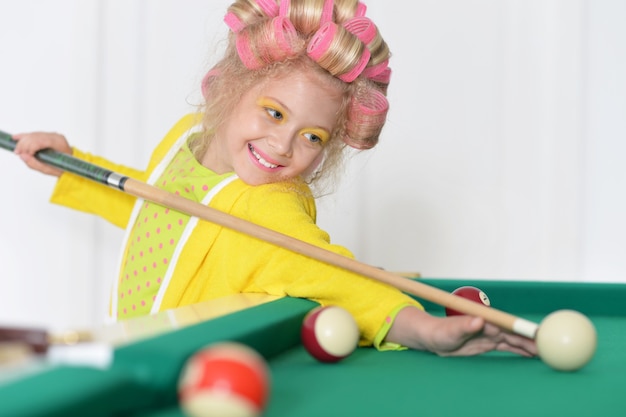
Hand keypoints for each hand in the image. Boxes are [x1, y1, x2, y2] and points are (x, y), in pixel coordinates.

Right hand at [13, 132, 71, 176]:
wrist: (71, 164)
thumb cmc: (62, 168)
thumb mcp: (49, 170)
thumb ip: (35, 164)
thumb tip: (22, 156)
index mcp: (59, 143)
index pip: (41, 141)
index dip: (30, 146)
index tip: (23, 154)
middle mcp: (56, 136)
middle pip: (35, 137)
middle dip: (24, 145)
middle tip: (18, 153)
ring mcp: (52, 135)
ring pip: (33, 135)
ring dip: (23, 142)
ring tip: (17, 150)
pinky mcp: (46, 136)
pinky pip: (34, 135)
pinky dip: (24, 137)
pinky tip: (15, 138)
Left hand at [385, 306, 536, 356]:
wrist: (434, 337)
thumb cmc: (440, 332)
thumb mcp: (450, 331)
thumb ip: (464, 325)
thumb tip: (479, 320)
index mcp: (484, 319)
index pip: (507, 322)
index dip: (522, 326)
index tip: (537, 331)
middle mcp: (490, 325)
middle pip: (515, 331)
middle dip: (532, 337)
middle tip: (550, 345)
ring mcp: (491, 334)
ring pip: (515, 340)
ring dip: (530, 345)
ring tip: (547, 352)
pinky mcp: (489, 342)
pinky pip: (509, 346)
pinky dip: (521, 350)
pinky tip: (532, 355)